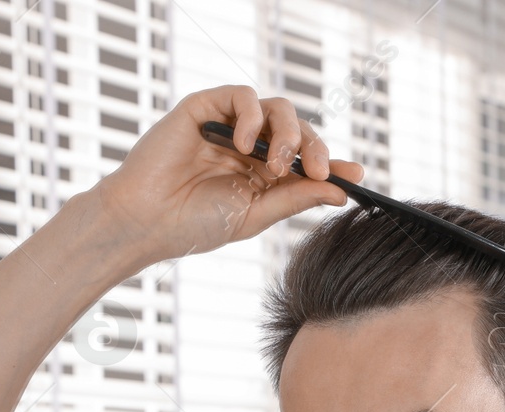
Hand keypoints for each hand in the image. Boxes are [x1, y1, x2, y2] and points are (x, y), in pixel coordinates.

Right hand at [92, 84, 365, 270]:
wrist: (147, 220)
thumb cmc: (194, 224)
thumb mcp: (255, 214)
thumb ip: (296, 199)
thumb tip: (341, 191)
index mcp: (264, 175)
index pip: (308, 160)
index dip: (334, 164)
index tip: (357, 176)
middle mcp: (251, 147)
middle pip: (300, 131)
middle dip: (316, 149)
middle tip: (319, 171)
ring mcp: (230, 126)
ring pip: (279, 109)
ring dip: (287, 134)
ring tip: (277, 164)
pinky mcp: (206, 108)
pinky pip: (243, 96)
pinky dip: (253, 116)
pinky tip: (246, 145)